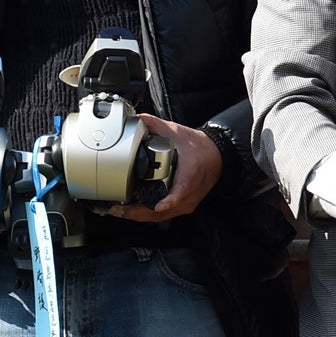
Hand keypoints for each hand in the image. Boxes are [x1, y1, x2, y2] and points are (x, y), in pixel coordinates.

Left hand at [106, 115, 223, 222]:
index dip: (168, 201)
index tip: (157, 205)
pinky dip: (147, 215)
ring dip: (139, 216)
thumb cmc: (199, 148)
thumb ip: (154, 124)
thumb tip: (134, 119)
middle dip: (138, 212)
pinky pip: (164, 216)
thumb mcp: (176, 133)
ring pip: (161, 217)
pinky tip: (133, 211)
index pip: (181, 192)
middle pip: (163, 211)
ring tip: (120, 211)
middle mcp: (188, 194)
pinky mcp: (184, 206)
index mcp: (189, 175)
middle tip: (118, 209)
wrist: (217, 156)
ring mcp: (186, 203)